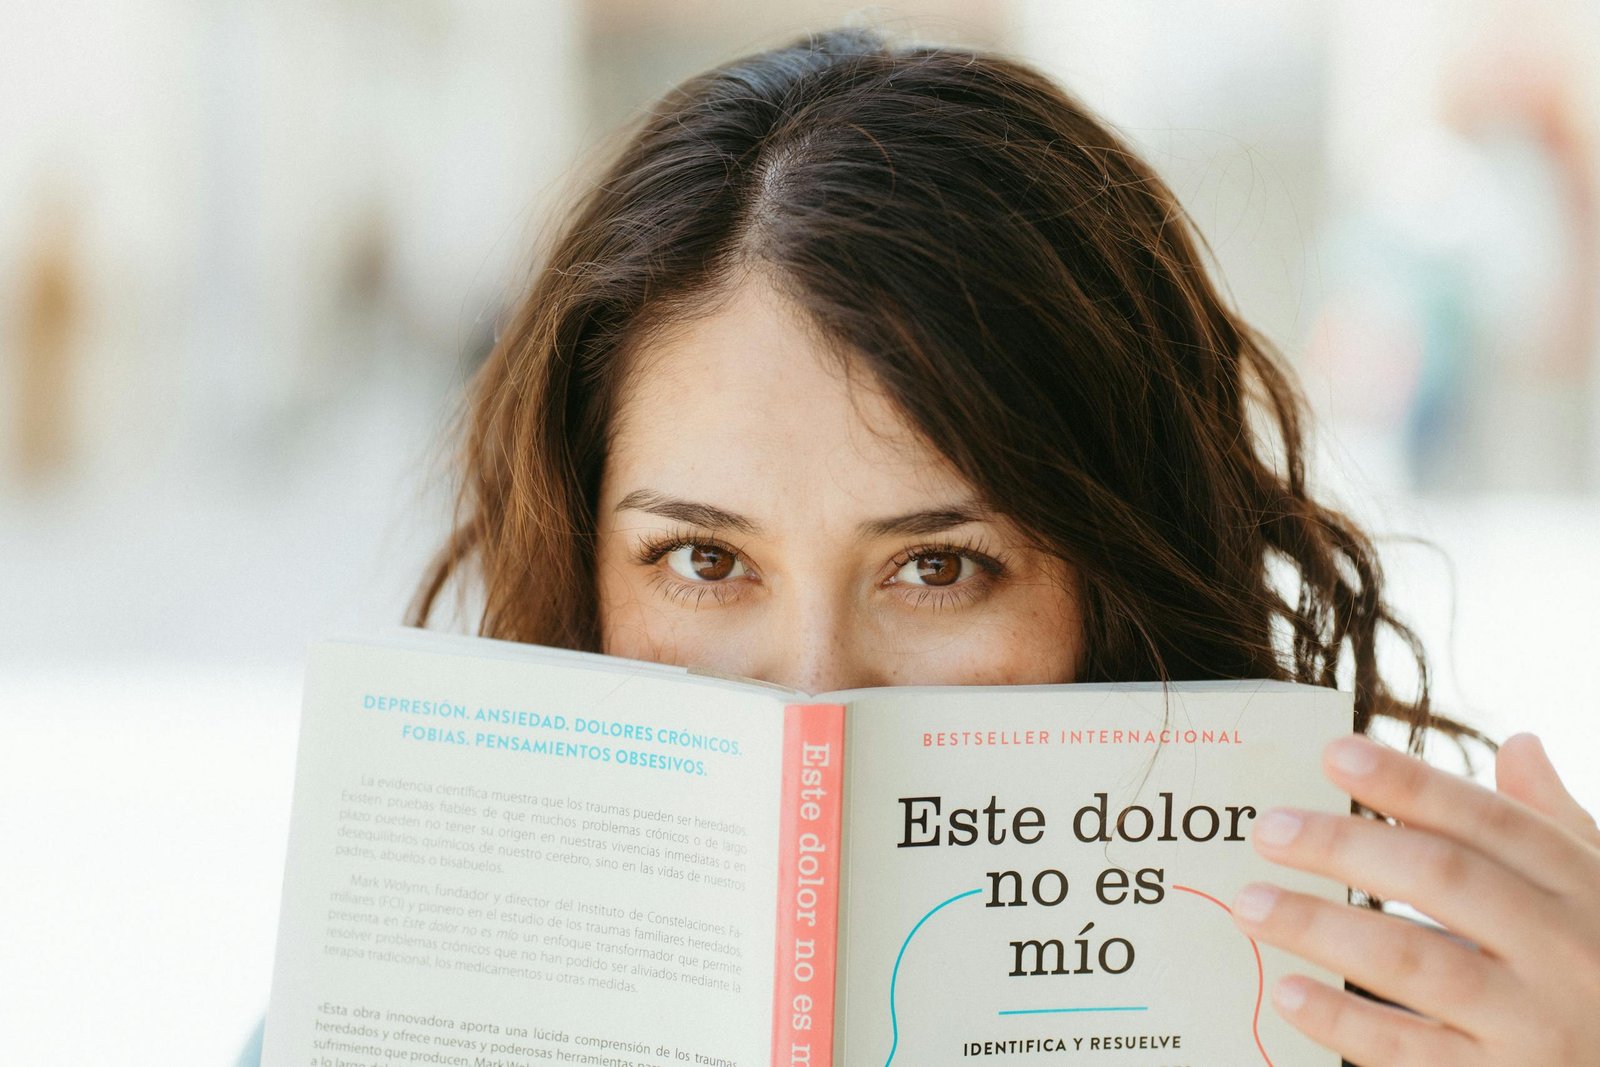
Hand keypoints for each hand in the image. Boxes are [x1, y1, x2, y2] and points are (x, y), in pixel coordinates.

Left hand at [1228, 732, 1599, 1064]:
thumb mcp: (1599, 896)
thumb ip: (1553, 825)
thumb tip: (1519, 744)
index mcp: (1583, 888)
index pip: (1488, 819)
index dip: (1409, 782)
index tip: (1332, 753)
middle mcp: (1564, 950)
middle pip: (1442, 878)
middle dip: (1346, 847)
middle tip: (1268, 829)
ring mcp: (1535, 1024)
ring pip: (1414, 961)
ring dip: (1320, 927)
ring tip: (1250, 903)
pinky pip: (1410, 1052)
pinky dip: (1344, 1022)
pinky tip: (1286, 991)